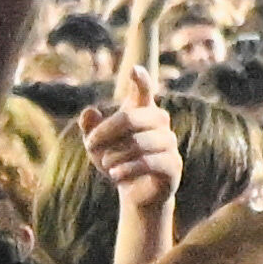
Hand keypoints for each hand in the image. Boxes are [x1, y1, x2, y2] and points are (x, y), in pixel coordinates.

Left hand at [77, 69, 184, 224]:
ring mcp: (169, 143)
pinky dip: (127, 168)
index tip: (134, 70)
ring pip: (138, 143)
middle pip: (132, 117)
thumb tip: (89, 112)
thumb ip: (90, 129)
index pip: (144, 91)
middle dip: (106, 131)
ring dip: (115, 155)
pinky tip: (115, 174)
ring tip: (106, 165)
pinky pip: (149, 162)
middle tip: (89, 145)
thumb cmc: (117, 161)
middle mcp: (160, 123)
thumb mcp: (97, 146)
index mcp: (143, 112)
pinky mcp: (173, 165)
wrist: (137, 193)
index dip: (140, 80)